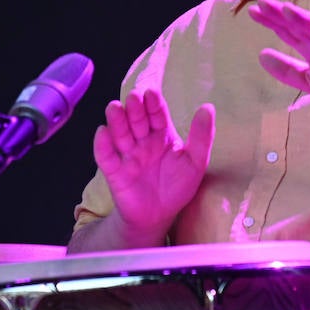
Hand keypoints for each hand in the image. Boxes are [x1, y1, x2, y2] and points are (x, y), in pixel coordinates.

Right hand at [91, 88, 213, 242]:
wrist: (158, 217)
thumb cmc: (177, 186)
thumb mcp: (195, 162)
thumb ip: (201, 136)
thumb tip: (208, 107)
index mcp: (162, 134)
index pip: (157, 114)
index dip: (154, 103)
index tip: (152, 92)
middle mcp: (142, 141)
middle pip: (136, 120)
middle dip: (135, 108)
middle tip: (134, 97)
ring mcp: (127, 155)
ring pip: (120, 134)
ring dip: (116, 120)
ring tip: (114, 108)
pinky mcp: (114, 172)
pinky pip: (106, 157)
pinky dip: (102, 145)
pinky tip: (102, 133)